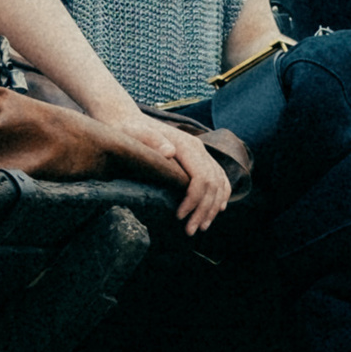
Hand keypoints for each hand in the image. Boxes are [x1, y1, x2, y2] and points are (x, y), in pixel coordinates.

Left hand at [108, 115, 234, 237]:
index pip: (201, 178)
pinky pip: (218, 178)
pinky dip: (220, 195)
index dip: (194, 200)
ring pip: (218, 183)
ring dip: (212, 207)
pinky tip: (217, 210)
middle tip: (190, 231)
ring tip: (200, 227)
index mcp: (187, 146)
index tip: (179, 216)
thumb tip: (169, 152)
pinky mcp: (198, 159)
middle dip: (203, 210)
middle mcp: (199, 149)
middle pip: (212, 184)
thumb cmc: (130, 131)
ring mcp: (201, 153)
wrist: (129, 121)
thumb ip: (152, 141)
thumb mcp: (136, 134)